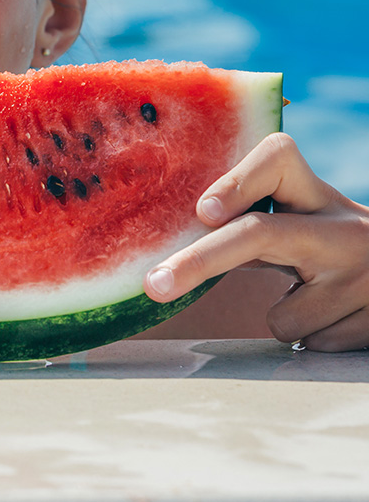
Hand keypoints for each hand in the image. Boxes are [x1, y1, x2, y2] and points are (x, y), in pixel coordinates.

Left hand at [144, 133, 368, 350]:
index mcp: (316, 195)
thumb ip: (254, 224)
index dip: (235, 182)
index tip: (202, 211)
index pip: (277, 158)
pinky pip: (311, 342)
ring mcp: (363, 277)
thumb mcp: (303, 222)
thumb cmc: (329, 247)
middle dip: (198, 261)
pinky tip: (335, 315)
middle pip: (259, 234)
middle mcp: (344, 228)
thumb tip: (171, 244)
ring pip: (284, 315)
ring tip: (315, 298)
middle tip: (154, 285)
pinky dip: (312, 335)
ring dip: (284, 316)